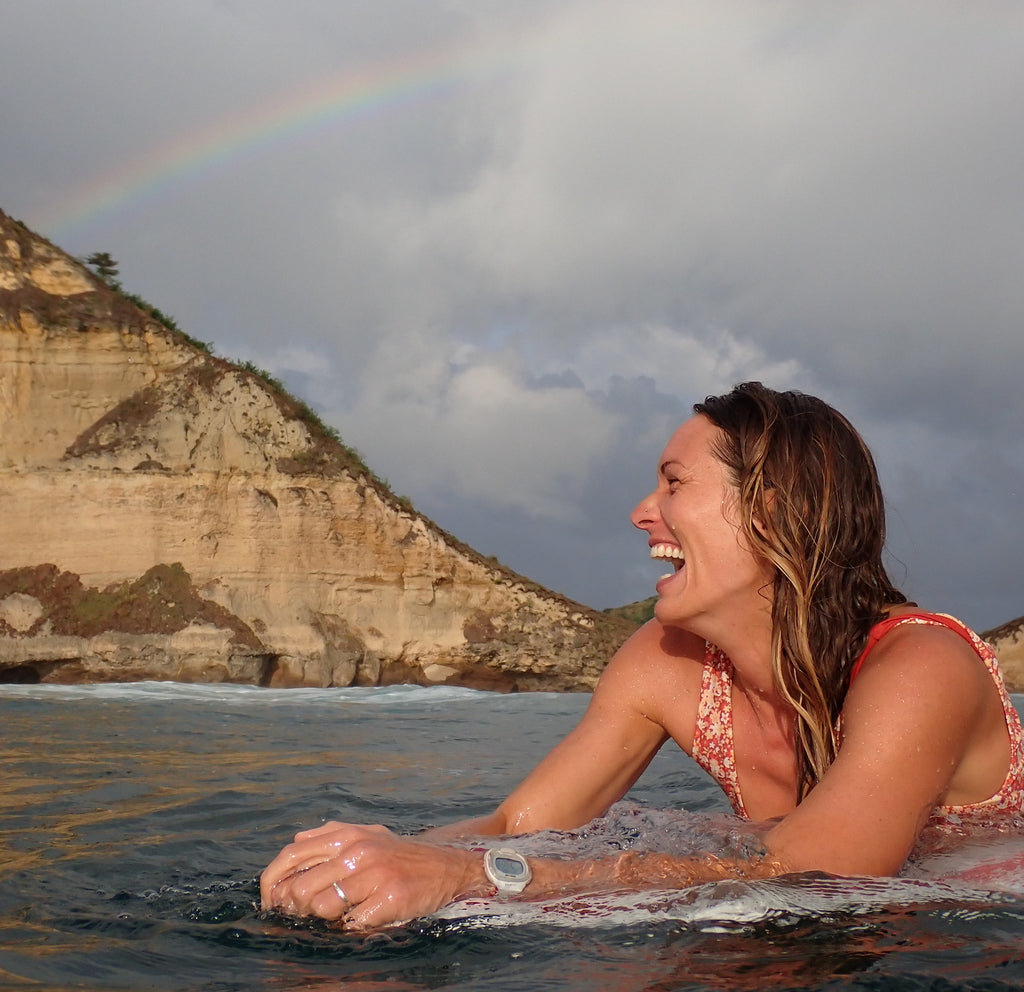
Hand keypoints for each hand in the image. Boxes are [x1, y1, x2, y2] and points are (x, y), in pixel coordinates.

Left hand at [260, 821, 486, 928]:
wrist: (445, 866)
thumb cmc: (399, 854)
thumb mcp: (365, 834)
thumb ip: (330, 835)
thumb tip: (295, 845)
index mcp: (346, 834)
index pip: (291, 855)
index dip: (273, 883)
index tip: (273, 902)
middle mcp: (357, 850)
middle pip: (300, 888)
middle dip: (294, 909)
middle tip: (302, 917)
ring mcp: (373, 874)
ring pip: (321, 908)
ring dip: (322, 920)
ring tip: (334, 916)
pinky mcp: (389, 897)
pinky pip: (351, 924)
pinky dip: (348, 928)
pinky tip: (358, 920)